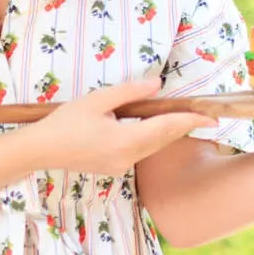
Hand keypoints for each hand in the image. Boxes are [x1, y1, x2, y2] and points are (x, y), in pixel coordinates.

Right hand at [29, 76, 209, 175]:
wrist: (42, 150)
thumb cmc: (65, 122)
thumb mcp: (98, 100)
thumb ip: (130, 92)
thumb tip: (157, 85)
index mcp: (125, 140)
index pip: (167, 128)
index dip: (191, 121)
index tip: (211, 117)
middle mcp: (128, 158)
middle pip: (164, 140)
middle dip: (185, 127)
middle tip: (207, 115)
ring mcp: (121, 167)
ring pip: (154, 147)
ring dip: (169, 133)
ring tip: (187, 118)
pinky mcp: (115, 168)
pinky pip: (141, 152)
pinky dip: (152, 139)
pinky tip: (156, 127)